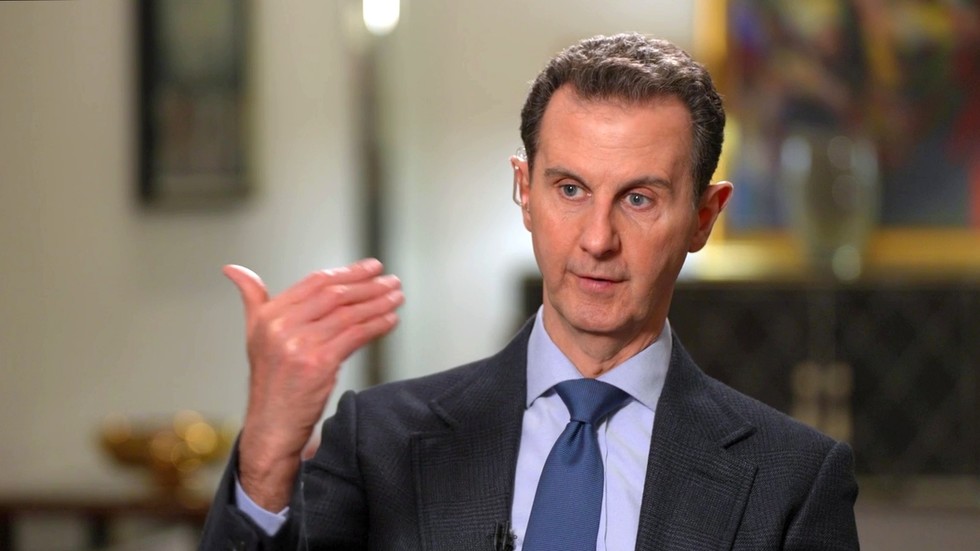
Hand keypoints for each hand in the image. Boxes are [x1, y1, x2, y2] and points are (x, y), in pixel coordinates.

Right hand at [223, 258, 403, 509]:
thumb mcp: (255, 334)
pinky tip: (390, 320)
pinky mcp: (319, 365)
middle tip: (392, 280)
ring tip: (396, 296)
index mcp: (269, 316)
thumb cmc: (270, 380)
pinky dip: (377, 326)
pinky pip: (355, 337)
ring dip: (378, 304)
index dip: (348, 271)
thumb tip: (233, 269)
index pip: (315, 282)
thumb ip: (252, 299)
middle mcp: (281, 328)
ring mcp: (300, 346)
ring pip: (348, 315)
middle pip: (334, 295)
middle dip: (368, 285)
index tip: (371, 268)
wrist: (271, 425)